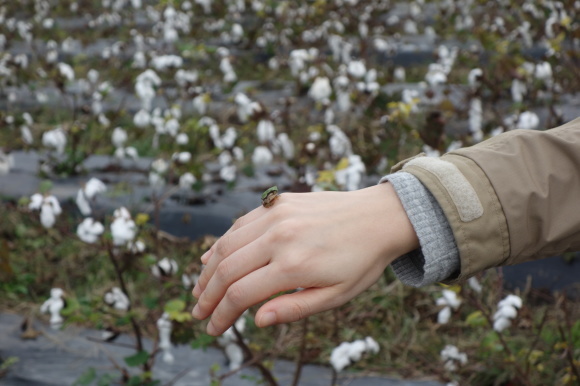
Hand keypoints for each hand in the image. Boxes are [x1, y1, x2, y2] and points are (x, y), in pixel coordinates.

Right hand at [191, 183, 418, 335]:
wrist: (379, 216)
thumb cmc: (361, 261)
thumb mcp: (336, 295)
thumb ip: (294, 308)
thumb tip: (256, 321)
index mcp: (294, 266)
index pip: (240, 295)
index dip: (221, 316)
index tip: (212, 330)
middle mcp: (279, 237)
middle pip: (226, 269)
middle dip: (206, 296)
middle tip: (198, 313)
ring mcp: (276, 215)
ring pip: (226, 244)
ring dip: (207, 269)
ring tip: (199, 289)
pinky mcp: (277, 202)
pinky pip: (240, 224)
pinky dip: (222, 242)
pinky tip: (213, 257)